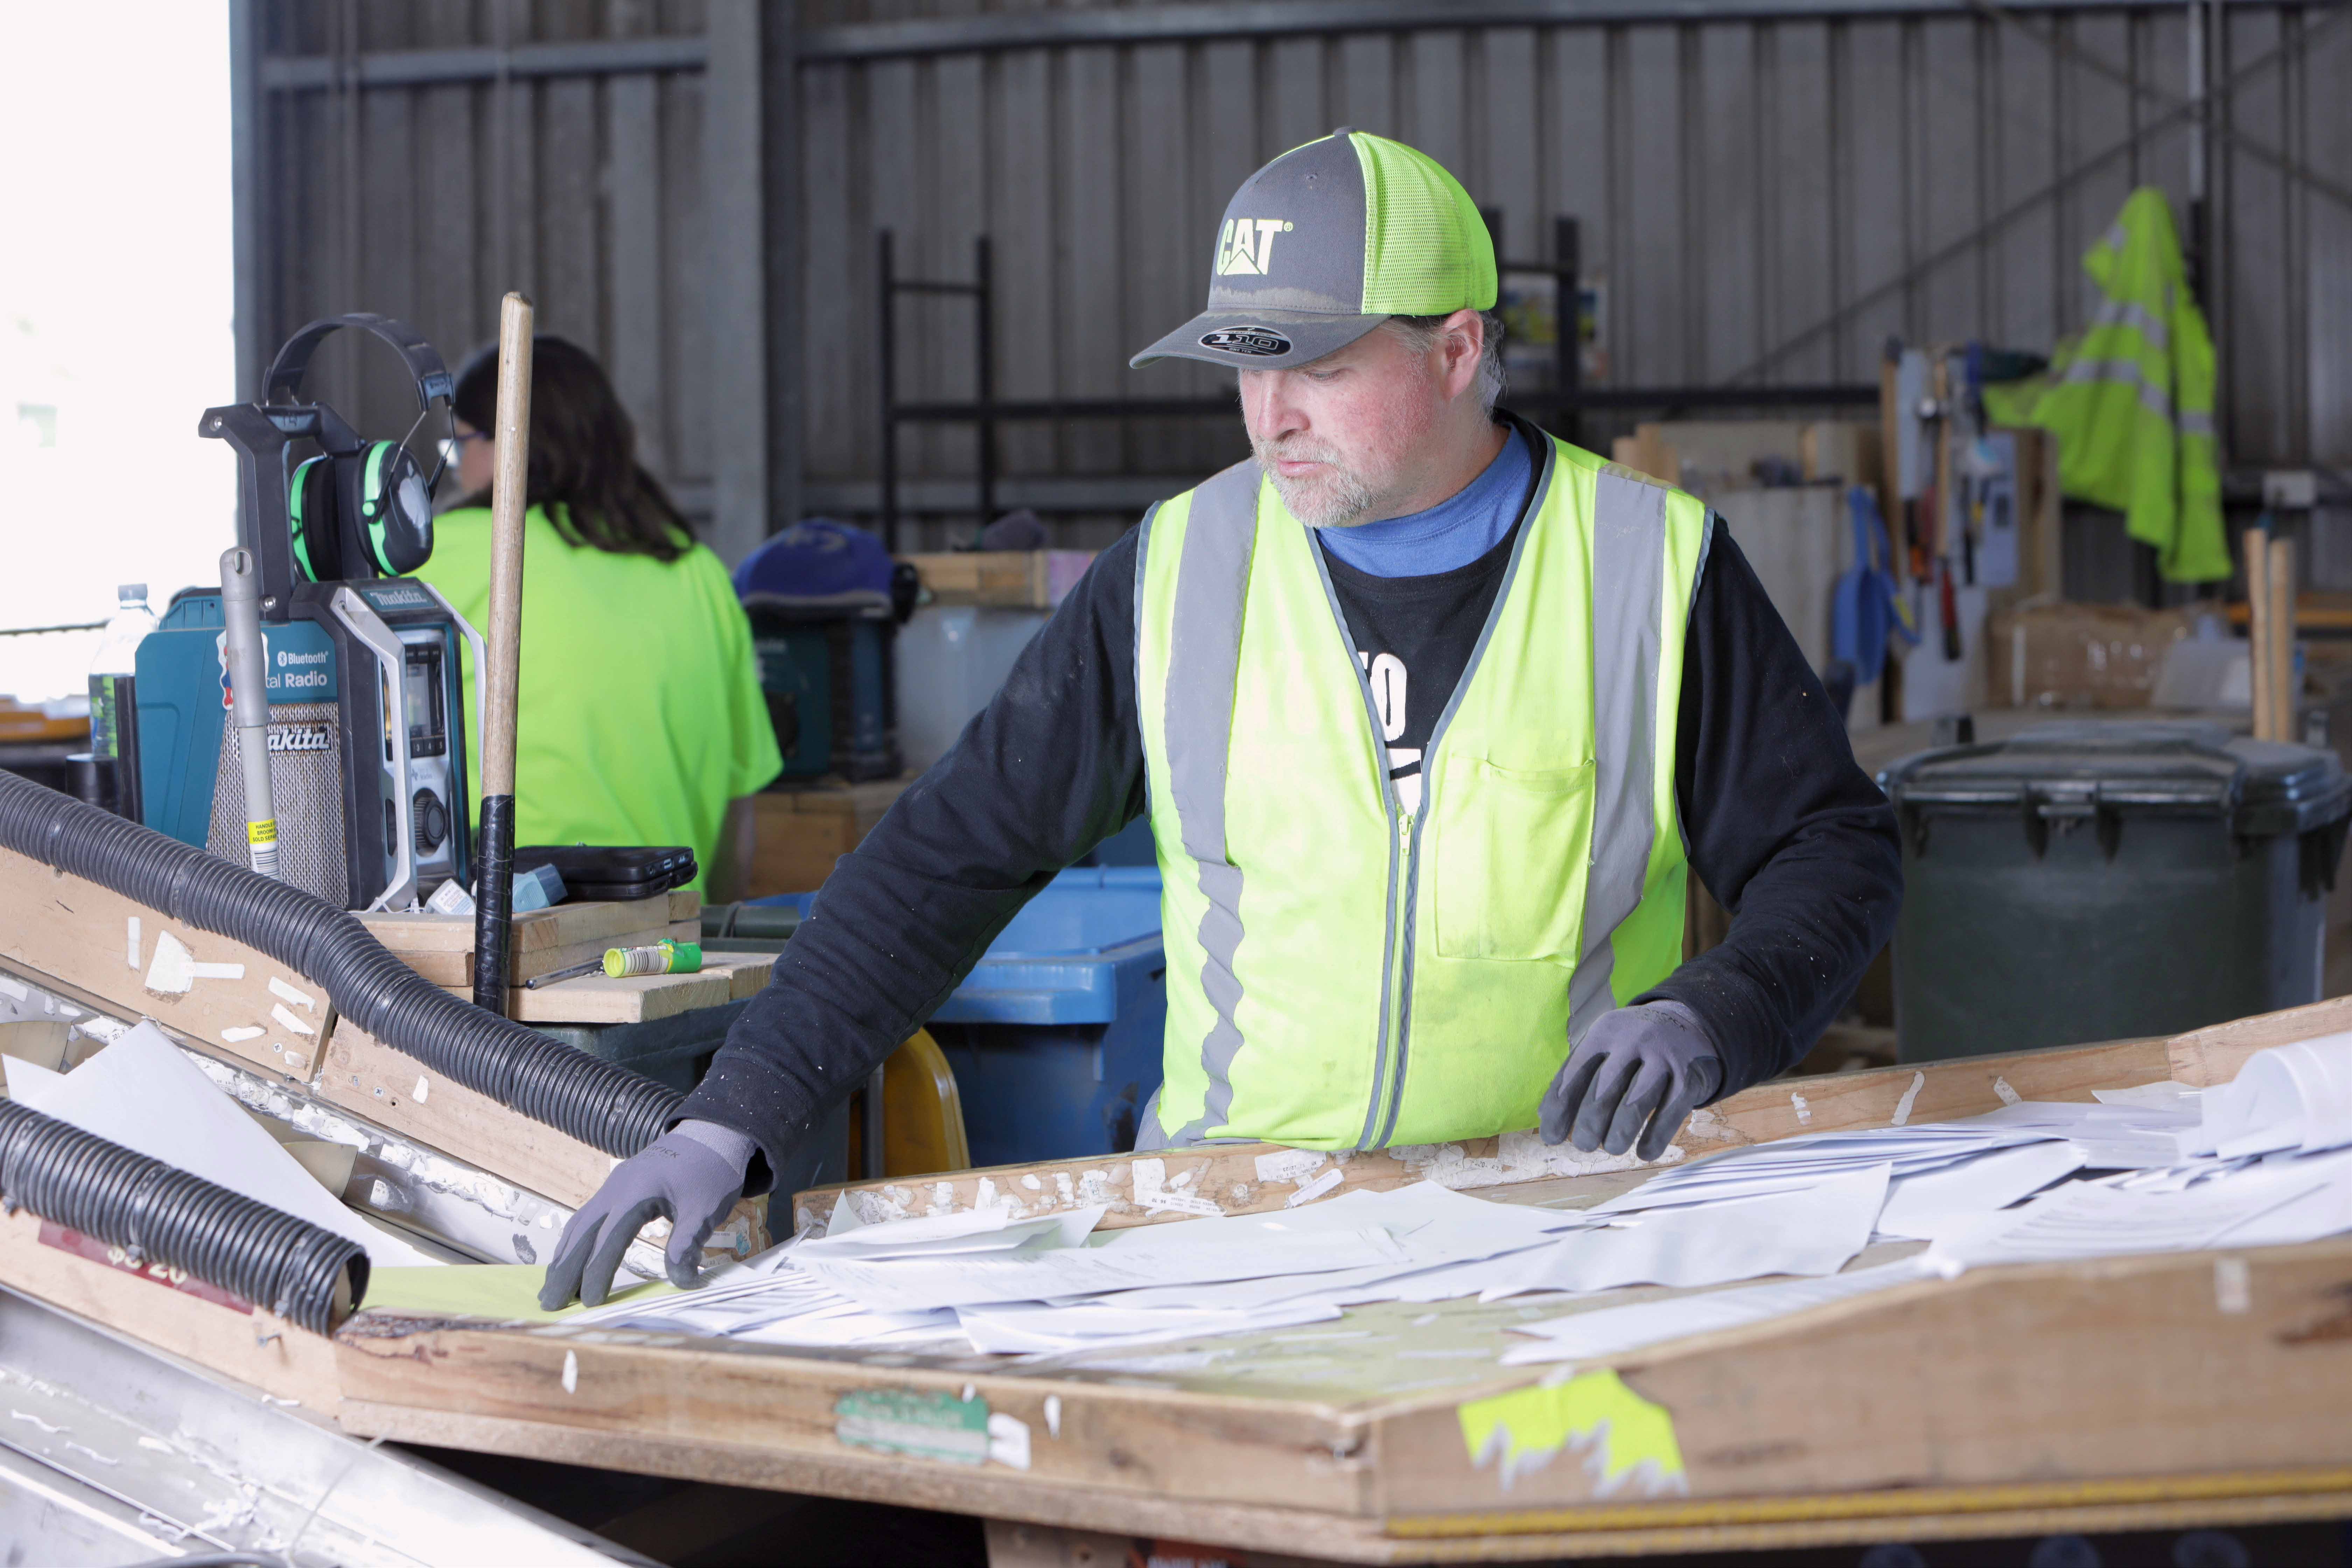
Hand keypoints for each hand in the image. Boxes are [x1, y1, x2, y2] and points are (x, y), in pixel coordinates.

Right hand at [539, 1125, 751, 1308]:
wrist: (711, 1134)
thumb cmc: (710, 1171)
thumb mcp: (706, 1208)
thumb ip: (688, 1242)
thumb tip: (681, 1281)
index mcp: (637, 1193)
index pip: (610, 1238)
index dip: (598, 1271)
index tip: (592, 1302)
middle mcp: (615, 1189)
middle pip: (582, 1233)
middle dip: (565, 1269)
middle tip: (549, 1304)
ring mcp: (612, 1187)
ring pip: (579, 1225)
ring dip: (563, 1257)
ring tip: (551, 1290)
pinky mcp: (615, 1189)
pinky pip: (586, 1217)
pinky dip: (573, 1242)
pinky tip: (566, 1260)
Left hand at [1540, 1001, 1723, 1161]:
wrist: (1691, 1023)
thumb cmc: (1635, 1045)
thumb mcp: (1606, 1043)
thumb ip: (1578, 1072)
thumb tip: (1546, 1115)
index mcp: (1604, 1033)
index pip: (1574, 1075)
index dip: (1559, 1109)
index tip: (1551, 1137)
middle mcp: (1632, 1042)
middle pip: (1602, 1092)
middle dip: (1588, 1126)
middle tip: (1584, 1144)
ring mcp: (1663, 1058)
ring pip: (1634, 1104)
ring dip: (1618, 1134)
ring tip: (1612, 1148)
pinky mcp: (1689, 1078)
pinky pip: (1669, 1114)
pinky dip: (1655, 1138)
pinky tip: (1645, 1153)